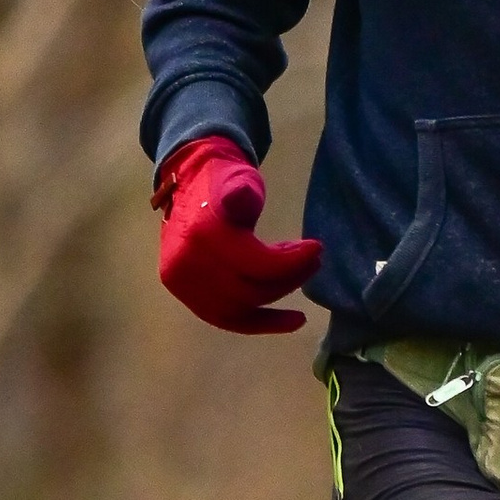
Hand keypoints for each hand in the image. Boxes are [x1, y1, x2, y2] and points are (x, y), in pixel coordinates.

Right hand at [153, 134, 320, 335]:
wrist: (186, 189)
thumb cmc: (220, 182)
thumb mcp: (235, 177)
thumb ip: (241, 190)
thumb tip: (240, 196)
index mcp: (201, 234)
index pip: (254, 263)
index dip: (290, 262)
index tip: (317, 248)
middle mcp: (188, 265)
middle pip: (250, 290)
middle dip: (288, 278)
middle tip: (313, 261)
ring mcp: (183, 285)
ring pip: (240, 309)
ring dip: (278, 300)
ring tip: (301, 278)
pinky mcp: (185, 296)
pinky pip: (226, 319)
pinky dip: (260, 323)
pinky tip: (292, 321)